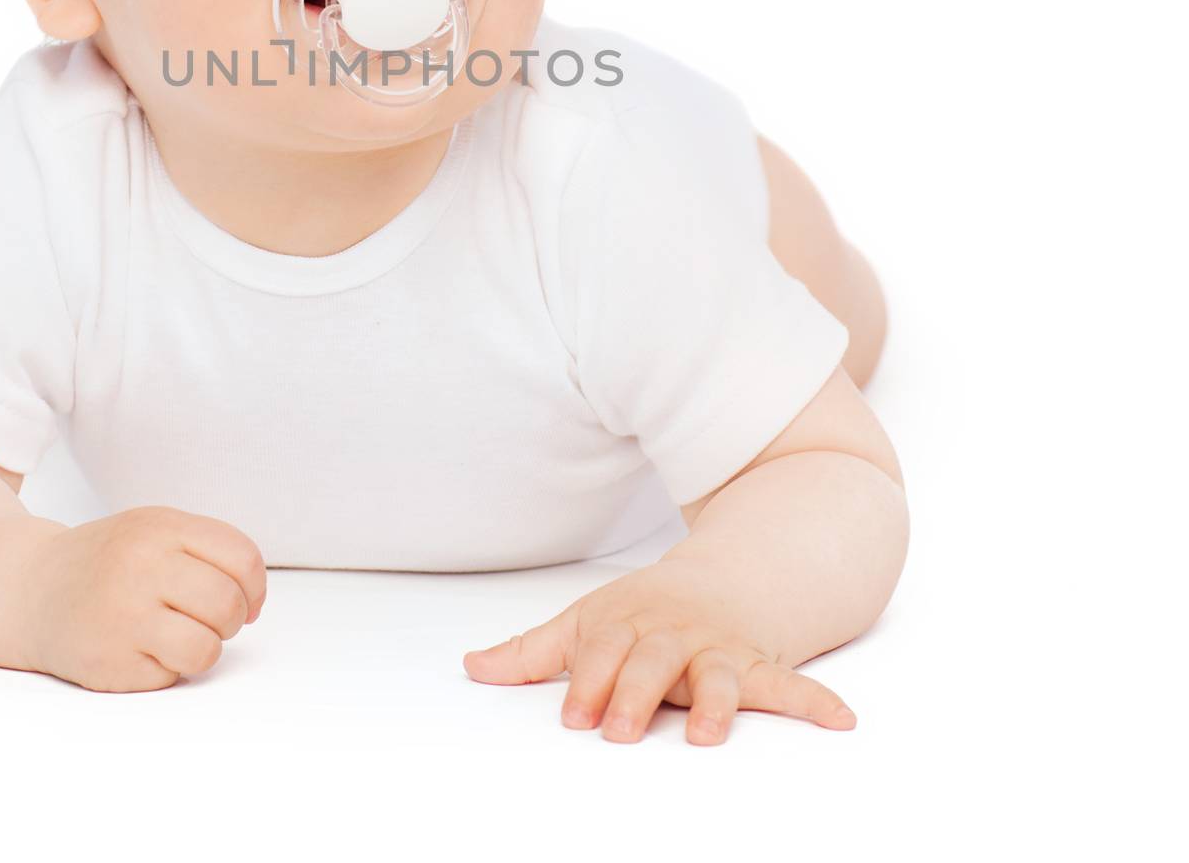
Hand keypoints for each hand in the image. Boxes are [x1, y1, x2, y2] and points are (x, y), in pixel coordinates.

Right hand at [18, 505, 266, 692]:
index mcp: (160, 528)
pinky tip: (142, 650)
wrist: (29, 589)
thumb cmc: (108, 562)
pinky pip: (171, 676)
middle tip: (209, 620)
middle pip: (228, 605)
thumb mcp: (153, 531)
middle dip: (231, 620)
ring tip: (179, 637)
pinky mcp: (110, 663)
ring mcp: (124, 616)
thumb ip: (206, 550)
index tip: (246, 599)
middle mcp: (141, 567)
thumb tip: (254, 601)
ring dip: (204, 648)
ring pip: (207, 647)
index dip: (254, 587)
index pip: (242, 558)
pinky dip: (167, 669)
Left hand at [462, 563, 855, 743]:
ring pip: (717, 675)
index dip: (588, 680)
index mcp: (626, 623)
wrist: (724, 578)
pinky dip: (816, 702)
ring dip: (715, 704)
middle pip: (653, 663)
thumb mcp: (586, 622)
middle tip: (622, 730)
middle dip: (637, 694)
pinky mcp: (758, 665)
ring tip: (710, 736)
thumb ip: (533, 652)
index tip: (574, 715)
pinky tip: (841, 721)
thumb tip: (473, 668)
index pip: (603, 651)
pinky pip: (790, 685)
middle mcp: (673, 634)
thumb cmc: (642, 613)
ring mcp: (718, 650)